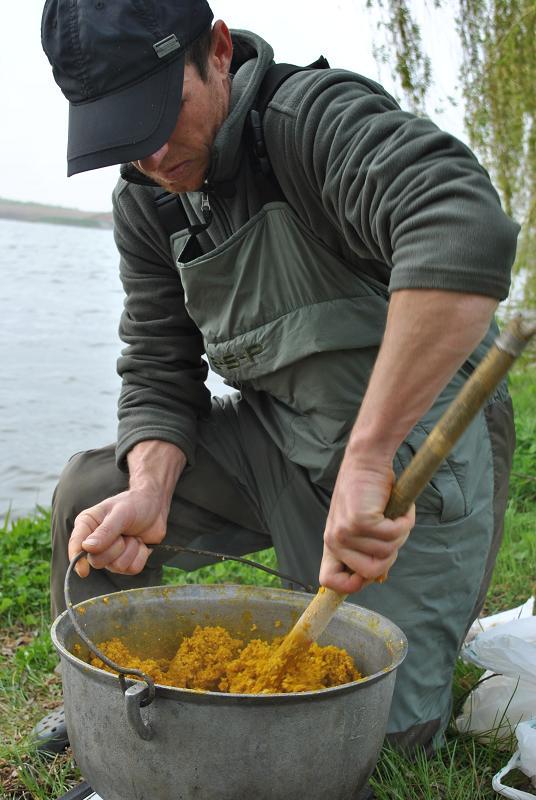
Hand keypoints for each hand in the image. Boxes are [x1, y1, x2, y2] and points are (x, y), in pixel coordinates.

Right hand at [68, 487, 168, 577]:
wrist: (155, 507)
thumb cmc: (134, 504)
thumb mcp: (121, 513)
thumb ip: (105, 530)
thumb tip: (87, 547)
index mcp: (87, 525)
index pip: (76, 545)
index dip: (77, 559)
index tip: (83, 571)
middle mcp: (95, 542)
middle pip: (97, 561)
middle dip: (115, 548)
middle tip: (124, 533)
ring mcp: (110, 554)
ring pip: (117, 566)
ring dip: (131, 550)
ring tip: (132, 535)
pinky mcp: (125, 561)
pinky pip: (132, 568)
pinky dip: (140, 555)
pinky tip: (141, 542)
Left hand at [319, 454, 414, 594]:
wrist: (367, 461)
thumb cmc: (369, 493)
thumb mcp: (362, 526)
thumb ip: (366, 551)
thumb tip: (378, 577)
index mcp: (332, 544)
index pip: (329, 580)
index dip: (353, 584)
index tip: (374, 572)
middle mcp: (334, 540)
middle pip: (371, 572)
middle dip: (390, 555)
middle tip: (392, 531)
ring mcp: (346, 532)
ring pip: (387, 554)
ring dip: (400, 534)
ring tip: (395, 515)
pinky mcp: (360, 521)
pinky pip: (394, 535)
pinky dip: (405, 522)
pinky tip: (401, 509)